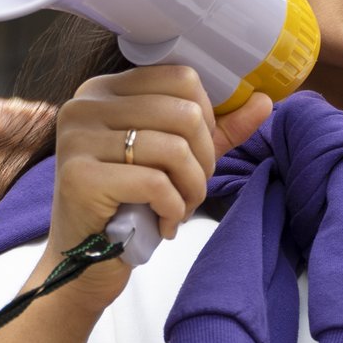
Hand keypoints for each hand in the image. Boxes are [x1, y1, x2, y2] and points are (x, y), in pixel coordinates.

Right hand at [48, 67, 270, 285]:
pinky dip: (173, 209)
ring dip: (192, 189)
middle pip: (184, 112)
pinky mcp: (79, 177)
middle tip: (192, 190)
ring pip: (174, 148)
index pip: (181, 78)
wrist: (83, 263)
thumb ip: (217, 130)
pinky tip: (163, 224)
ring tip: (180, 209)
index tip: (196, 154)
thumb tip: (264, 101)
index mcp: (105, 91)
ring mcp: (77, 139)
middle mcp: (85, 106)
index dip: (206, 119)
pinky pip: (155, 183)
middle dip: (204, 160)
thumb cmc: (129, 206)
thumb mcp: (176, 161)